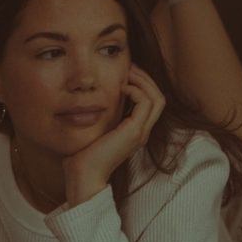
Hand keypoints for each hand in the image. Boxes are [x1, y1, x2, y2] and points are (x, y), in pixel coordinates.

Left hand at [63, 64, 165, 205]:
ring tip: (127, 72)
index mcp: (135, 131)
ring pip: (157, 98)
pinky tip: (121, 87)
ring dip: (143, 80)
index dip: (142, 84)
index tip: (126, 72)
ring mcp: (140, 132)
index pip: (151, 102)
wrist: (83, 176)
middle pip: (159, 97)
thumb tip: (93, 98)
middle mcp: (142, 132)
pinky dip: (137, 90)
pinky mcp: (134, 132)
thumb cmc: (83, 156)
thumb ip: (101, 115)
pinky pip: (146, 103)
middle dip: (146, 78)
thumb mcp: (95, 130)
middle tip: (129, 66)